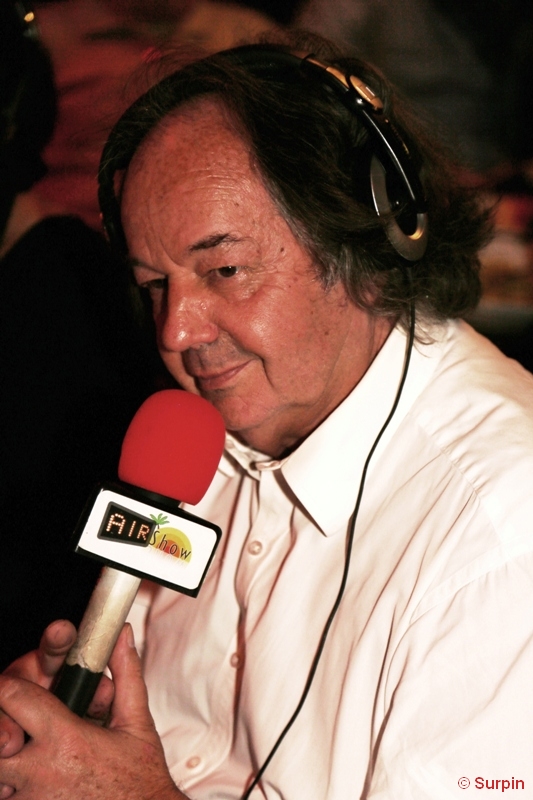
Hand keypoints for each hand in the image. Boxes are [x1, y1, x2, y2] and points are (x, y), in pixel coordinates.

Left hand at [0, 625, 185, 799]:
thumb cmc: (141, 779)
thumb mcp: (136, 722)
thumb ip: (125, 673)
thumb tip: (122, 636)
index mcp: (65, 738)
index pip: (11, 695)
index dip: (8, 685)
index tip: (15, 687)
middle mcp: (40, 771)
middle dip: (4, 727)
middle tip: (19, 730)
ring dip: (8, 764)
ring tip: (29, 758)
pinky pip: (8, 796)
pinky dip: (15, 788)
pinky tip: (37, 783)